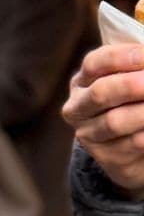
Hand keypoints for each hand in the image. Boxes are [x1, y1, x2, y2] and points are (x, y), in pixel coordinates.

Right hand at [63, 43, 143, 197]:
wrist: (131, 150)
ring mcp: (88, 135)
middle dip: (131, 85)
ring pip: (115, 121)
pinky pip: (133, 143)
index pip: (95, 63)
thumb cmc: (132, 103)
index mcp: (83, 81)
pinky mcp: (106, 158)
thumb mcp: (129, 81)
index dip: (122, 58)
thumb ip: (139, 69)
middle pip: (100, 93)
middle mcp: (78, 108)